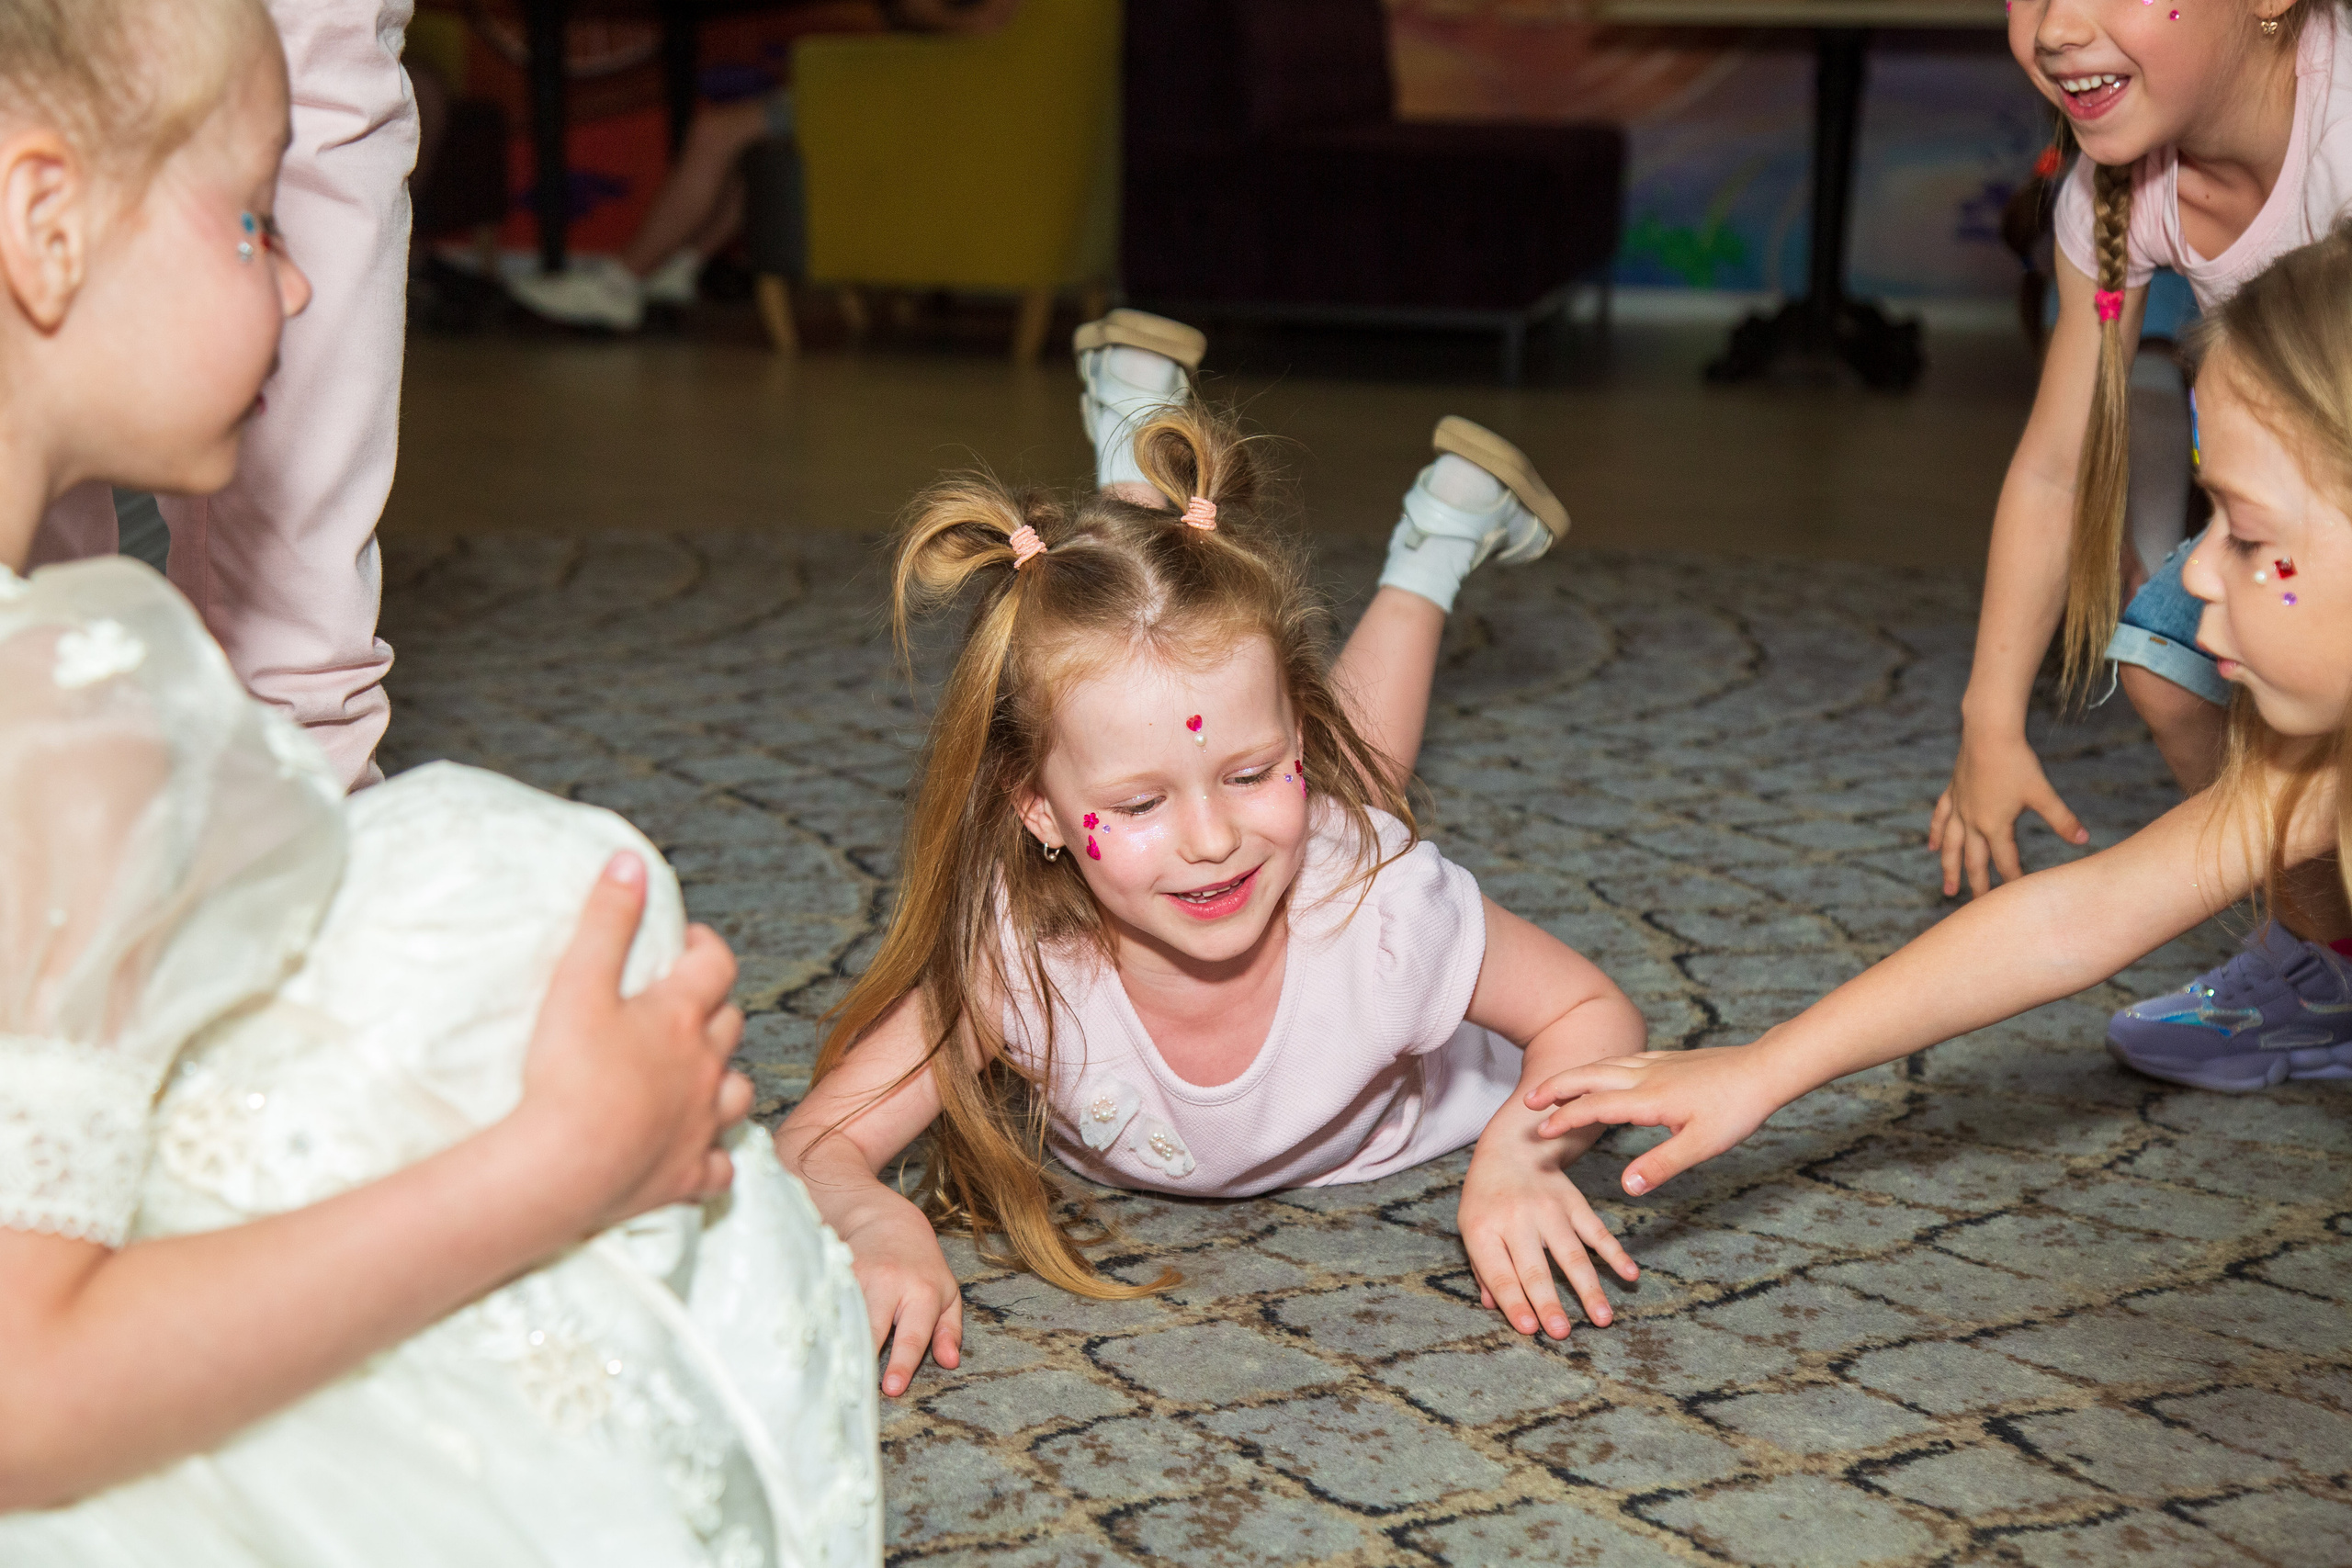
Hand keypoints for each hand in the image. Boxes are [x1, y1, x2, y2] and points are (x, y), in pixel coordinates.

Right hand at [517, 852, 750, 1231]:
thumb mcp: (577, 983)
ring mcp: (700, 1125)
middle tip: (680, 1004)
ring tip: (697, 1073)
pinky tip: (696, 1149)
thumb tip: (631, 861)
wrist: (562, 1169)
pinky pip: (720, 1165)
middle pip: (729, 1026)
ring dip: (723, 1077)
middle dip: (712, 1008)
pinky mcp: (688, 1176)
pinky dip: (714, 1154)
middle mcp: (704, 1069)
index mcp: (680, 1018)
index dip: (706, 947)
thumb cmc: (566, 1074)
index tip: (687, 943)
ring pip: (737, 1091)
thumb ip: (606, 920)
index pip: (716, 965)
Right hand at [835, 1192, 962, 1396]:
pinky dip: (820, 1326)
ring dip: (837, 1344)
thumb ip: (949, 1330)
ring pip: (846, 1317)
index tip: (891, 1388)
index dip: (901, 1363)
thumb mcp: (946, 1293)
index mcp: (922, 1292)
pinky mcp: (832, 1271)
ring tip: (827, 1373)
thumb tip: (950, 1363)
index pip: (912, 1335)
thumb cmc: (920, 1265)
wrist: (884, 1219)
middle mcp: (889, 1282)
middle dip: (864, 1358)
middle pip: (872, 1327)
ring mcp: (857, 1275)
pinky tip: (811, 1346)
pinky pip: (826, 1304)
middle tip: (853, 1390)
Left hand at [1459, 1138, 1637, 1339]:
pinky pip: (1597, 1232)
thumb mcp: (1471, 1227)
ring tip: (1602, 1319)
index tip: (1530, 1329)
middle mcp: (1517, 1219)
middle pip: (1535, 1269)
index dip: (1514, 1303)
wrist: (1512, 1148)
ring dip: (1589, 1289)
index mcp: (1484, 1228)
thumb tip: (1493, 1307)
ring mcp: (1549, 1210)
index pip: (1500, 1273)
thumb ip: (1483, 1268)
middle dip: (1549, 1304)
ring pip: (1571, 1255)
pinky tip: (1630, 1275)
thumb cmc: (1487, 1197)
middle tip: (1562, 1334)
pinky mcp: (1575, 1203)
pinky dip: (1616, 1254)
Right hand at [1525, 1045, 1783, 1196]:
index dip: (1565, 1120)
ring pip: (1603, 1065)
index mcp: (1648, 1099)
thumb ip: (1661, 1165)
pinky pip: (1621, 1059)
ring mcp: (1655, 1064)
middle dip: (1556, 1089)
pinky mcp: (1666, 1059)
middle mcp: (1645, 1076)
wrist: (1763, 1069)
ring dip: (1574, 1076)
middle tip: (1528, 1101)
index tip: (1540, 1132)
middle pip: (1588, 1077)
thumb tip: (1626, 1186)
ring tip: (1554, 1088)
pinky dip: (1600, 1066)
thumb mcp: (1701, 1145)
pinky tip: (1601, 1072)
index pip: (1594, 1107)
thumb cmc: (1735, 1109)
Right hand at [1930, 721, 2087, 897]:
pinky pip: (1940, 819)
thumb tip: (2085, 840)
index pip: (2005, 861)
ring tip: (1948, 889)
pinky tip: (1931, 846)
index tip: (2017, 901)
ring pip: (1951, 846)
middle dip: (1977, 885)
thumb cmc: (2017, 762)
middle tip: (1978, 908)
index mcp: (1995, 825)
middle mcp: (1973, 821)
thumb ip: (2062, 819)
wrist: (1988, 733)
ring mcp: (1959, 808)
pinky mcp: (1953, 793)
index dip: (2012, 881)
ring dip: (1949, 868)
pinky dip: (1935, 834)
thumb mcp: (2043, 793)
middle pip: (1974, 860)